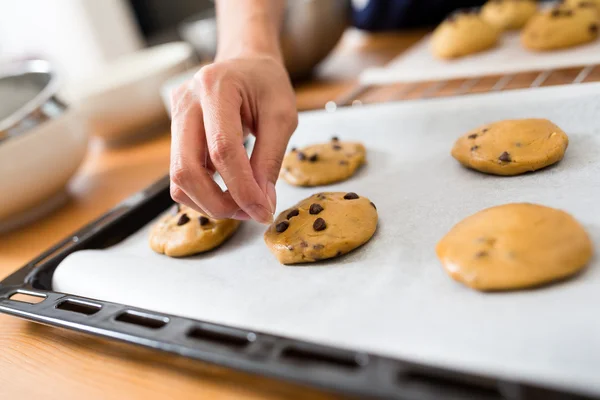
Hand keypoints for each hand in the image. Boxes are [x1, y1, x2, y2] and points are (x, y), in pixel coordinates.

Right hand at [169, 53, 297, 223]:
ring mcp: (175, 119)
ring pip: (177, 179)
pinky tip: (228, 190)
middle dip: (218, 202)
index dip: (242, 188)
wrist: (244, 64)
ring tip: (242, 204)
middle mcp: (186, 103)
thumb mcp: (282, 116)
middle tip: (250, 212)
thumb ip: (271, 159)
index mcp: (215, 88)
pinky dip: (203, 194)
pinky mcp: (175, 135)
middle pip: (186, 170)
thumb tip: (262, 204)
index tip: (263, 211)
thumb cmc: (266, 84)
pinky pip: (180, 175)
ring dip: (209, 203)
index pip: (222, 149)